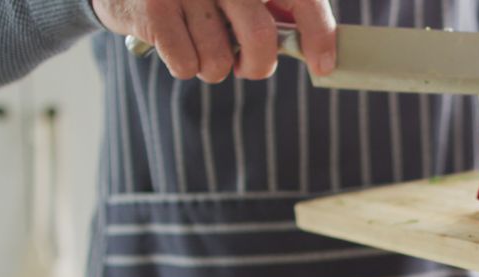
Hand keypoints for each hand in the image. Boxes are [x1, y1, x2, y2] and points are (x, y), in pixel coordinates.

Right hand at [93, 0, 336, 82]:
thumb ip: (273, 7)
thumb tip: (313, 46)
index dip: (319, 34)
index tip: (324, 66)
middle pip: (260, 37)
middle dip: (258, 65)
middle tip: (249, 67)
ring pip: (220, 60)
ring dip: (214, 67)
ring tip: (201, 46)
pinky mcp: (154, 6)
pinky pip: (186, 65)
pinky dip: (186, 66)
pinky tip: (176, 42)